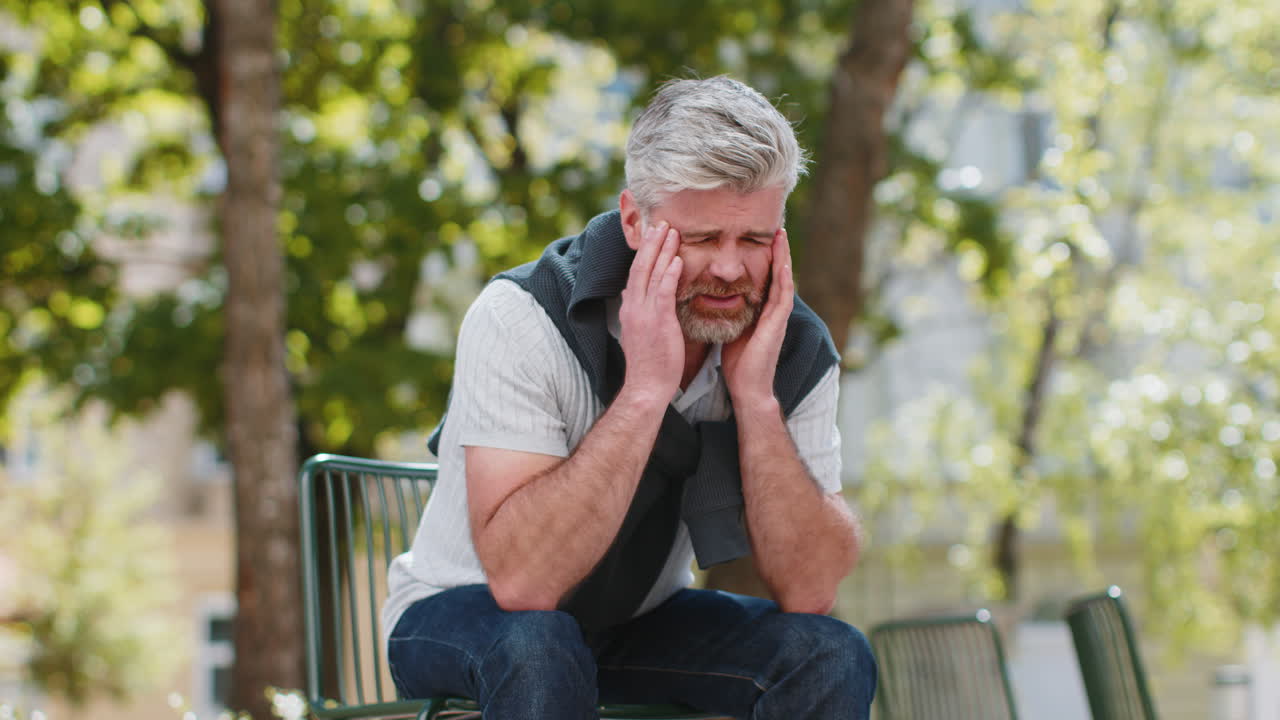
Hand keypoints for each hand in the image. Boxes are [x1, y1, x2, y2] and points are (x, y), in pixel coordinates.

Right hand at [619, 220, 683, 405]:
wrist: (646, 387)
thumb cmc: (649, 364)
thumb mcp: (638, 333)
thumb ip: (638, 312)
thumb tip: (632, 296)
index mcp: (629, 309)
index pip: (635, 274)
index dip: (644, 253)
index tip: (653, 236)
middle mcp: (633, 307)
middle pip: (640, 267)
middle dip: (651, 243)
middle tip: (661, 222)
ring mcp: (643, 313)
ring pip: (651, 273)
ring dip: (662, 250)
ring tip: (672, 231)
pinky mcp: (657, 322)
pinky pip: (663, 291)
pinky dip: (669, 273)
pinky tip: (678, 259)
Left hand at [723, 229, 792, 410]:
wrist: (748, 388)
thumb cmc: (739, 361)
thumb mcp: (732, 327)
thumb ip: (730, 311)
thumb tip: (714, 296)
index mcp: (761, 310)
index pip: (765, 276)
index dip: (765, 256)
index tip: (761, 236)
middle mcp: (772, 311)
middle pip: (778, 273)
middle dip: (778, 250)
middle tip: (777, 227)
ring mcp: (777, 318)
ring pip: (783, 280)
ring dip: (783, 258)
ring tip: (781, 236)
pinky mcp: (776, 327)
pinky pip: (782, 299)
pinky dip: (783, 280)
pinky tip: (782, 265)